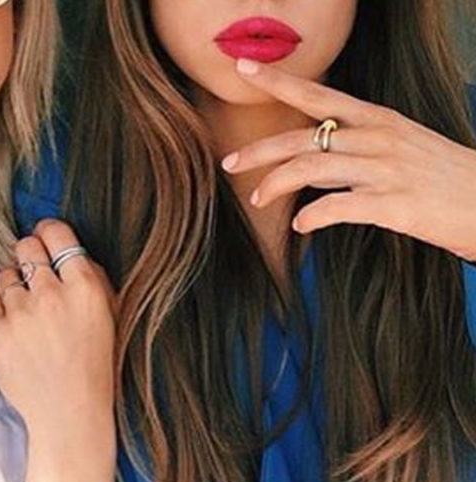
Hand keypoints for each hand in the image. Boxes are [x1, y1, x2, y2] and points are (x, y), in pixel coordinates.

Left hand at [0, 219, 116, 481]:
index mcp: (85, 288)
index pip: (57, 234)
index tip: (46, 240)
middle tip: (35, 277)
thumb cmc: (95, 365)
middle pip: (26, 247)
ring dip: (14, 286)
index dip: (49, 233)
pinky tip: (12, 325)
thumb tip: (66, 250)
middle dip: (29, 257)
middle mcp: (51, 295)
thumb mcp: (110, 316)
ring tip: (26, 312)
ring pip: (5, 274)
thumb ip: (91, 279)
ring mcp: (20, 314)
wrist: (69, 413)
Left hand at [222, 58, 475, 260]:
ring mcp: (385, 170)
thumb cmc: (439, 175)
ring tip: (258, 200)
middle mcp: (377, 138)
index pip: (318, 95)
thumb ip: (350, 149)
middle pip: (303, 137)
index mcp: (377, 119)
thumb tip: (306, 163)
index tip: (244, 69)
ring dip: (276, 184)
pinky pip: (339, 207)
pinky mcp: (394, 204)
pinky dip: (312, 216)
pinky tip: (300, 225)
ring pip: (312, 168)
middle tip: (229, 163)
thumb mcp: (397, 146)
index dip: (279, 82)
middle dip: (259, 150)